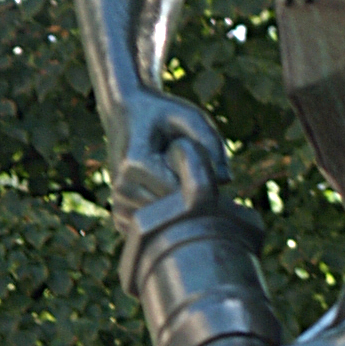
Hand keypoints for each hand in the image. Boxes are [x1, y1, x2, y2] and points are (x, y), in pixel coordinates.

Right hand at [113, 89, 230, 216]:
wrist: (126, 116)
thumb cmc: (162, 115)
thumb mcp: (189, 115)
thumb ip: (211, 141)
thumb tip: (225, 181)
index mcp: (135, 164)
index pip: (183, 191)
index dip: (200, 178)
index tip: (199, 158)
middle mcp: (122, 188)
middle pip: (177, 210)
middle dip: (189, 191)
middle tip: (184, 166)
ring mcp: (119, 205)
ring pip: (168, 222)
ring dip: (177, 203)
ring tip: (170, 176)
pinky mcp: (120, 218)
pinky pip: (157, 229)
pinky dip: (166, 214)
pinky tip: (163, 191)